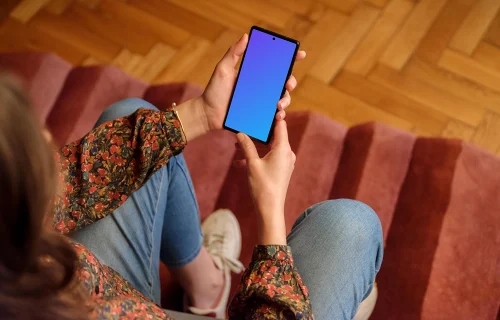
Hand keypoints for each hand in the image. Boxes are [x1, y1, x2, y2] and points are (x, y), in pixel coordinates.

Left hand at [201, 33, 305, 130]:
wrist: (207, 114)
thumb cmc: (213, 91)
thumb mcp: (222, 69)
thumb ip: (233, 53)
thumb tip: (245, 36)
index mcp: (255, 74)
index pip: (275, 65)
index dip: (290, 59)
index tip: (299, 54)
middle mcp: (261, 88)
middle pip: (283, 83)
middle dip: (291, 82)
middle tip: (288, 84)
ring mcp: (261, 102)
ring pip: (281, 99)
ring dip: (286, 100)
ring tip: (279, 104)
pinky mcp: (259, 116)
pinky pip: (272, 115)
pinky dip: (278, 115)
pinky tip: (277, 115)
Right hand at [236, 120, 294, 244]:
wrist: (270, 209)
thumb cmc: (262, 186)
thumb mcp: (252, 164)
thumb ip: (246, 146)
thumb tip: (240, 133)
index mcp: (283, 148)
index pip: (280, 125)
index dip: (272, 116)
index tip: (264, 107)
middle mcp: (287, 153)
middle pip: (273, 136)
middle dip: (257, 133)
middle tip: (244, 126)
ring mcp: (285, 162)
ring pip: (268, 148)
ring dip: (254, 147)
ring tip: (237, 146)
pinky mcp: (281, 170)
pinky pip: (268, 157)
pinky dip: (257, 157)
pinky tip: (240, 162)